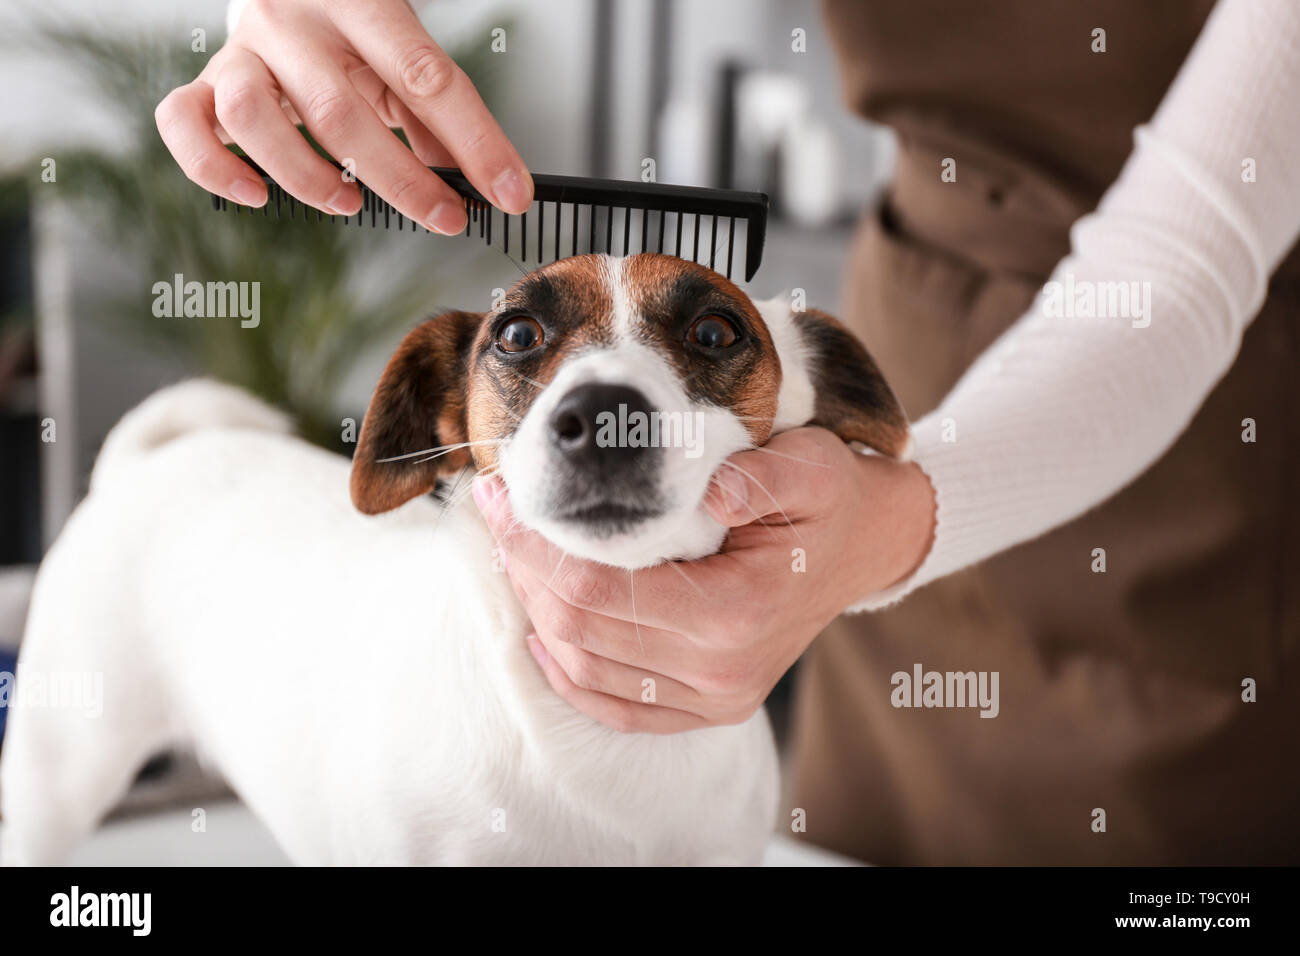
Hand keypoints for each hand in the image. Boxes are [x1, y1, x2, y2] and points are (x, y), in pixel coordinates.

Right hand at [155, 0, 531, 231]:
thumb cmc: (350, 25)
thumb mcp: (401, 50)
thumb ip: (433, 108)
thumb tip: (476, 177)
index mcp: (359, 0)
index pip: (426, 77)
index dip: (475, 143)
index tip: (510, 194)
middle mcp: (292, 19)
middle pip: (341, 111)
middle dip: (403, 180)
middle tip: (446, 218)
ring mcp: (241, 51)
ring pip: (254, 120)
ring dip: (307, 176)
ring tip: (348, 203)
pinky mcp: (203, 82)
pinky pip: (184, 125)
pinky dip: (215, 169)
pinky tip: (256, 195)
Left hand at [473, 427, 935, 733]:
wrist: (862, 547)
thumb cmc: (828, 499)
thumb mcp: (810, 466)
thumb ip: (763, 477)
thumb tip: (715, 491)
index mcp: (737, 611)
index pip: (598, 587)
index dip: (536, 545)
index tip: (502, 496)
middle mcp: (721, 670)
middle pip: (581, 630)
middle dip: (524, 570)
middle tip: (498, 514)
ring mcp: (714, 698)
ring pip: (587, 669)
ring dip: (538, 612)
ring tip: (515, 555)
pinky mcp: (709, 708)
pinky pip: (617, 707)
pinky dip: (568, 674)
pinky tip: (542, 632)